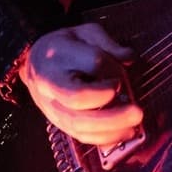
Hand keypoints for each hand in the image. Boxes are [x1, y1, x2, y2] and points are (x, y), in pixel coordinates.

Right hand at [20, 21, 143, 146]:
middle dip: (110, 108)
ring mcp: (52, 106)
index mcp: (58, 55)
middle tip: (136, 111)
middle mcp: (50, 84)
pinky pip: (81, 136)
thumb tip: (129, 59)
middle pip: (78, 101)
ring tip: (134, 123)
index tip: (122, 75)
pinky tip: (125, 133)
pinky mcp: (59, 122)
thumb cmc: (65, 47)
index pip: (91, 63)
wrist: (35, 63)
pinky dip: (105, 138)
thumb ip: (108, 44)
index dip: (112, 70)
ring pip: (78, 124)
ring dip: (110, 128)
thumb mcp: (85, 33)